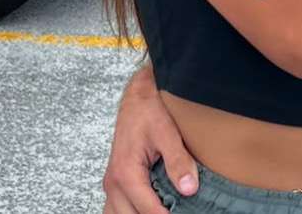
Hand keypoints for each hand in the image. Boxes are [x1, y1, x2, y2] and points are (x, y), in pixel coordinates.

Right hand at [102, 66, 197, 213]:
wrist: (136, 99)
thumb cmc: (148, 112)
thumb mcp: (167, 133)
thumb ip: (178, 161)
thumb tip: (190, 189)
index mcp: (126, 173)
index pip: (148, 210)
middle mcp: (114, 183)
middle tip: (177, 211)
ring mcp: (111, 184)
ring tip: (165, 209)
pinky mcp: (115, 182)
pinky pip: (116, 209)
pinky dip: (131, 212)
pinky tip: (150, 207)